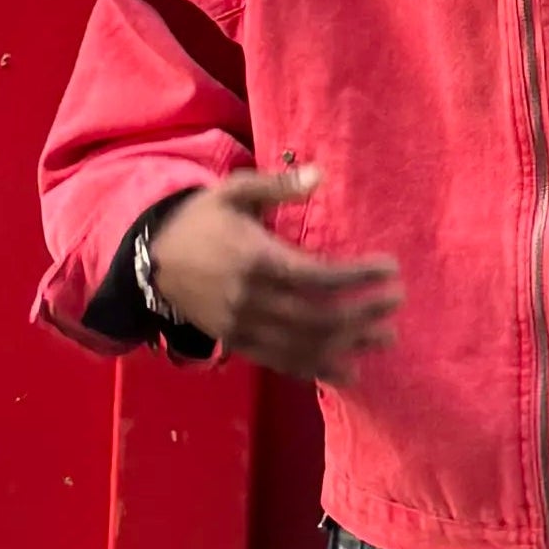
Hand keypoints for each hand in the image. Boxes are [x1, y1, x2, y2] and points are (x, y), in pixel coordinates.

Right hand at [147, 167, 403, 384]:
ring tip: (385, 339)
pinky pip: (282, 363)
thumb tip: (320, 175)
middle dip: (363, 314)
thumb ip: (278, 186)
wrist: (152, 258)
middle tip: (395, 304)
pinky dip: (318, 369)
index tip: (390, 270)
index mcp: (256, 260)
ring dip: (349, 346)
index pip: (319, 277)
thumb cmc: (201, 219)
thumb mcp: (235, 191)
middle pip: (318, 317)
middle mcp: (251, 300)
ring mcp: (243, 327)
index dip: (359, 278)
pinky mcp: (237, 343)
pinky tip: (349, 372)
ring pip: (304, 346)